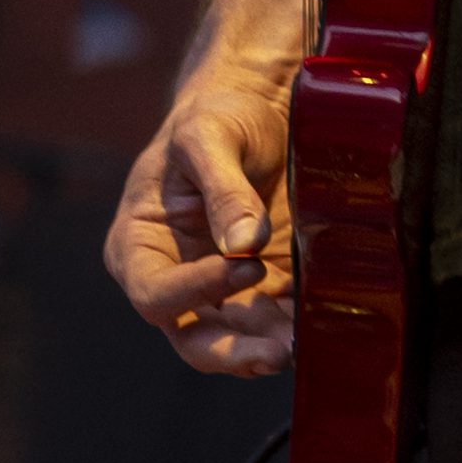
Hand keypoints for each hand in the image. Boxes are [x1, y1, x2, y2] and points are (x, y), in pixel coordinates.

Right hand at [106, 61, 299, 378]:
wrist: (256, 111)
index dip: (196, 289)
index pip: (155, 292)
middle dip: (234, 351)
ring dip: (271, 348)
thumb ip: (223, 188)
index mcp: (138, 246)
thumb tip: (242, 245)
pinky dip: (296, 330)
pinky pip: (274, 325)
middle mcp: (173, 280)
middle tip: (279, 349)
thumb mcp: (209, 136)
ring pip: (237, 342)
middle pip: (192, 338)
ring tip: (309, 341)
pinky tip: (323, 325)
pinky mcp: (261, 290)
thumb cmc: (216, 117)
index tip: (246, 264)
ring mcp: (218, 292)